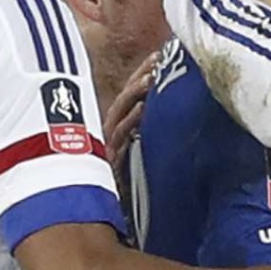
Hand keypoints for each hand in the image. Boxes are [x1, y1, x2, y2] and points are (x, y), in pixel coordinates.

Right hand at [103, 53, 157, 185]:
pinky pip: (119, 136)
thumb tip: (165, 112)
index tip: (160, 55)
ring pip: (120, 110)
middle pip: (124, 96)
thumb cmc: (125, 184)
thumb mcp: (137, 152)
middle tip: (158, 58)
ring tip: (152, 76)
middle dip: (140, 75)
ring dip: (136, 92)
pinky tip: (144, 108)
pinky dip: (131, 120)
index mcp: (116, 126)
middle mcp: (109, 131)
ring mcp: (107, 143)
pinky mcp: (107, 159)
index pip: (130, 93)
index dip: (143, 73)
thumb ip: (145, 132)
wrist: (105, 214)